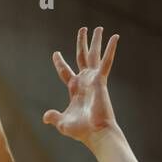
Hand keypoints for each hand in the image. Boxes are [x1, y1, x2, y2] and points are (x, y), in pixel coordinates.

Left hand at [42, 26, 119, 146]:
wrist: (95, 133)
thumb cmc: (81, 130)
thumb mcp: (62, 123)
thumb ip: (54, 117)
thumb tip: (45, 117)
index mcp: (74, 89)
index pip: (65, 72)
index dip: (60, 63)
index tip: (55, 53)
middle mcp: (84, 81)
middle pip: (82, 57)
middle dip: (82, 43)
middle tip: (83, 29)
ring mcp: (93, 80)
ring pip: (94, 55)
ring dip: (96, 41)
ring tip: (99, 28)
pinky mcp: (101, 80)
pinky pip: (106, 61)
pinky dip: (111, 49)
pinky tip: (115, 37)